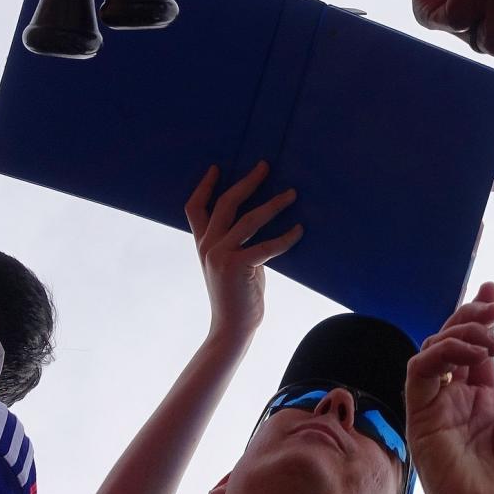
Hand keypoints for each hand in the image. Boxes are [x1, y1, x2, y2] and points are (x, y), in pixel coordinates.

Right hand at [185, 162, 299, 341]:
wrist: (232, 328)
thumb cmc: (239, 296)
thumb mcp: (234, 263)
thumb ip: (238, 243)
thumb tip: (261, 219)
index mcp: (204, 244)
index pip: (194, 208)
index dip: (204, 186)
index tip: (217, 167)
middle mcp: (208, 246)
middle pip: (225, 203)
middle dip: (247, 182)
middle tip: (266, 166)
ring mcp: (220, 255)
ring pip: (248, 219)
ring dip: (273, 204)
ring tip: (292, 194)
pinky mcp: (236, 266)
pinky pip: (267, 245)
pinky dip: (286, 237)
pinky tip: (299, 230)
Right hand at [406, 282, 493, 493]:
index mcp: (487, 403)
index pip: (476, 351)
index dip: (479, 318)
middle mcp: (459, 403)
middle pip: (452, 344)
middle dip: (469, 317)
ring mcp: (438, 412)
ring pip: (432, 352)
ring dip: (459, 332)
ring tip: (492, 333)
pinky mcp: (422, 422)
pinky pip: (419, 374)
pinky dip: (441, 353)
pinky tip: (472, 354)